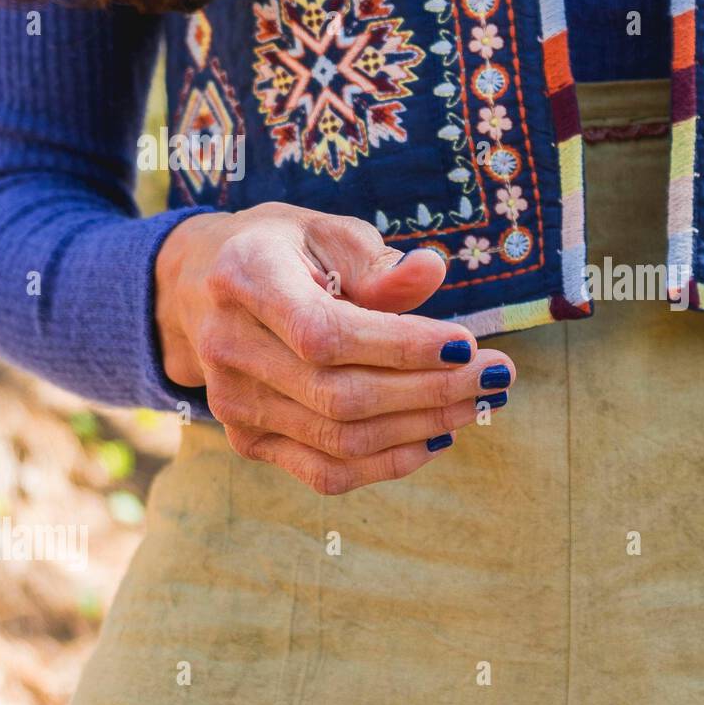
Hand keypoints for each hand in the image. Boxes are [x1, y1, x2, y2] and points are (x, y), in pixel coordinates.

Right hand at [154, 203, 512, 494]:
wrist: (205, 287)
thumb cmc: (287, 252)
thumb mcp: (328, 232)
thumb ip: (377, 261)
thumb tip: (432, 272)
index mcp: (244, 280)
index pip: (327, 333)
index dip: (401, 347)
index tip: (468, 343)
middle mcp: (228, 347)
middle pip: (340, 395)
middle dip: (432, 390)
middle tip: (498, 375)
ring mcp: (232, 404)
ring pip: (340, 439)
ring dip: (423, 426)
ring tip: (481, 402)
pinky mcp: (248, 440)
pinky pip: (326, 472)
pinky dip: (390, 462)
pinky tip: (438, 435)